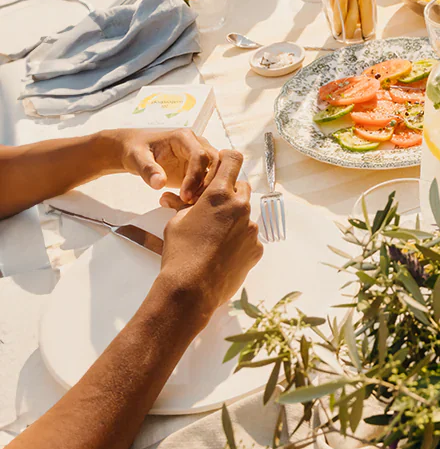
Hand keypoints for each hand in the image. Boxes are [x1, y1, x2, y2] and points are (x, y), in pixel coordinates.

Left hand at [113, 129, 217, 207]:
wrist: (135, 150)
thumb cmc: (135, 150)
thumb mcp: (136, 158)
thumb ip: (148, 170)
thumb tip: (160, 183)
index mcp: (184, 137)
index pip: (200, 155)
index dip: (195, 176)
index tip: (184, 196)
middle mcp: (197, 144)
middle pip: (215, 162)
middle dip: (206, 184)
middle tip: (189, 202)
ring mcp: (199, 156)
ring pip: (216, 171)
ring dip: (207, 188)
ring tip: (188, 203)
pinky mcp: (198, 168)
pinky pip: (208, 180)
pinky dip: (203, 191)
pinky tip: (188, 202)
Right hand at [157, 150, 262, 323]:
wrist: (191, 289)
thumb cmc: (180, 253)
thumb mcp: (176, 222)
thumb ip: (184, 205)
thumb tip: (172, 197)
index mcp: (219, 195)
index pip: (232, 159)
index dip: (227, 159)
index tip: (223, 163)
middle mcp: (241, 207)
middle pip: (242, 187)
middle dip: (230, 193)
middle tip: (214, 207)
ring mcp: (252, 228)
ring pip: (246, 214)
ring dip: (234, 219)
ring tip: (215, 237)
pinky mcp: (257, 248)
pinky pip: (250, 237)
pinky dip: (239, 241)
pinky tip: (223, 254)